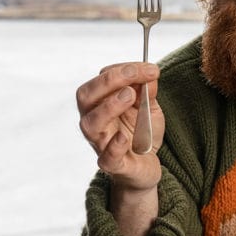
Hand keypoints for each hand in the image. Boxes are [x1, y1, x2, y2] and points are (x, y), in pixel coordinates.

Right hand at [76, 62, 162, 191]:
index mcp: (100, 103)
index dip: (123, 70)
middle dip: (108, 81)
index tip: (150, 69)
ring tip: (129, 95)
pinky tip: (125, 136)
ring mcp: (101, 144)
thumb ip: (148, 93)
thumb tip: (149, 75)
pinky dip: (114, 146)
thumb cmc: (142, 134)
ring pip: (90, 124)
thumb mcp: (150, 108)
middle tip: (134, 75)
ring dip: (109, 106)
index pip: (101, 80)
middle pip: (85, 97)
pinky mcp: (113, 165)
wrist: (147, 167)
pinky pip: (106, 158)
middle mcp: (95, 121)